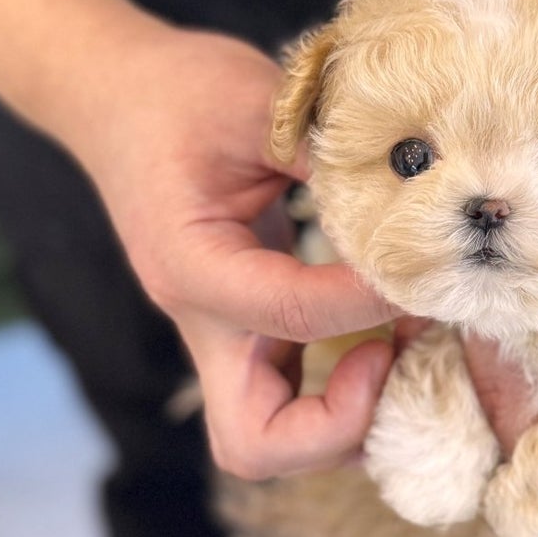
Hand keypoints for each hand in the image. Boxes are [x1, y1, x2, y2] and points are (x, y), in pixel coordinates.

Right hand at [63, 20, 395, 479]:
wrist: (117, 98)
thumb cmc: (178, 93)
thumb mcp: (255, 100)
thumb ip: (326, 149)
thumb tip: (420, 184)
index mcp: (192, 266)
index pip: (289, 315)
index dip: (367, 302)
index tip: (420, 266)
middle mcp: (203, 322)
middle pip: (256, 442)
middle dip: (343, 424)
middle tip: (399, 350)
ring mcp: (223, 337)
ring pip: (277, 438)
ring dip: (354, 417)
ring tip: (412, 339)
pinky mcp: (248, 332)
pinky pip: (297, 396)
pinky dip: (353, 388)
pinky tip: (398, 327)